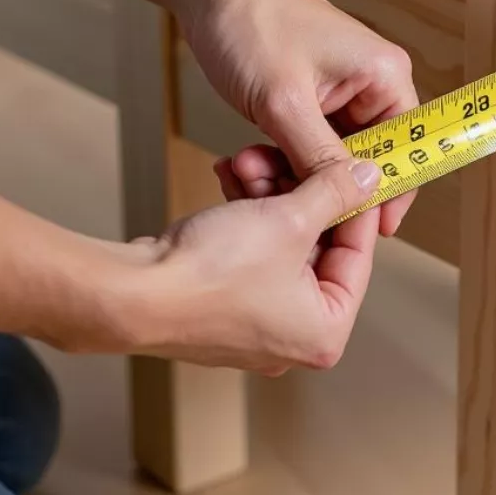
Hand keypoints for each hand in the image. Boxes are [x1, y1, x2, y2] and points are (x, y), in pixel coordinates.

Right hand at [117, 157, 383, 374]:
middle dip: (299, 193)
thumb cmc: (209, 272)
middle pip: (318, 248)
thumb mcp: (290, 218)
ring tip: (250, 161)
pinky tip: (232, 177)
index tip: (354, 169)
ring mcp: (255, 325)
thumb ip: (335, 193)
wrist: (127, 292)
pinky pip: (250, 253)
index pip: (357, 255)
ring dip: (268, 196)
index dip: (354, 203)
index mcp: (325, 333)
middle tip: (290, 156)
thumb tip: (368, 177)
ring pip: (281, 244)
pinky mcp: (222, 307)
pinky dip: (245, 216)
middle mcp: (294, 338)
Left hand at [180, 0, 418, 235]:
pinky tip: (254, 166)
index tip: (364, 233)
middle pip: (370, 157)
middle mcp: (374, 84)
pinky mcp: (315, 97)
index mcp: (385, 75)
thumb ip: (321, 156)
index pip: (405, 149)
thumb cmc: (250, 24)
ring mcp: (343, 91)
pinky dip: (285, 160)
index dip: (386, 193)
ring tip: (256, 176)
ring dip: (299, 174)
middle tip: (291, 206)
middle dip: (328, 184)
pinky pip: (312, 144)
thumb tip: (355, 196)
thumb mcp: (284, 101)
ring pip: (335, 156)